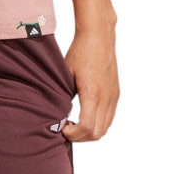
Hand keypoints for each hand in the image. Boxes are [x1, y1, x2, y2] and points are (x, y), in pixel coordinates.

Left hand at [61, 26, 119, 142]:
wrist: (99, 36)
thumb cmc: (80, 51)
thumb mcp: (66, 73)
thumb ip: (64, 95)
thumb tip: (57, 113)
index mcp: (92, 93)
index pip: (87, 128)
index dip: (74, 135)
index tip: (63, 127)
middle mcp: (106, 97)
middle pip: (98, 133)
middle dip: (81, 137)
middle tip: (67, 128)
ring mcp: (113, 96)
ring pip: (105, 127)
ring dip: (90, 131)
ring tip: (75, 123)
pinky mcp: (116, 93)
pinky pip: (109, 117)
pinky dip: (98, 123)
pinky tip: (85, 114)